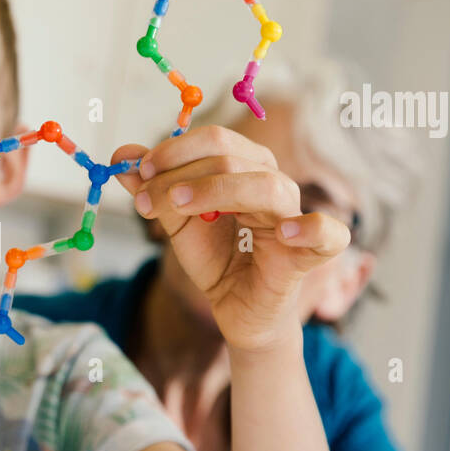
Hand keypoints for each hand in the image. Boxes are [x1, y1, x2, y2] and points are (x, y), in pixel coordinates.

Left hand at [112, 125, 351, 351]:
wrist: (235, 309)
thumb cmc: (216, 259)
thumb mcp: (176, 223)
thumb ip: (152, 190)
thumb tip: (121, 155)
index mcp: (246, 168)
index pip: (215, 141)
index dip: (174, 151)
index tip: (139, 172)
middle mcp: (273, 184)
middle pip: (233, 158)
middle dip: (181, 175)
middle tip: (146, 198)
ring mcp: (294, 217)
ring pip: (267, 186)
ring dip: (217, 190)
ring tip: (179, 206)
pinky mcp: (308, 255)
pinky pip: (329, 234)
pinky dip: (311, 228)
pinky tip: (283, 233)